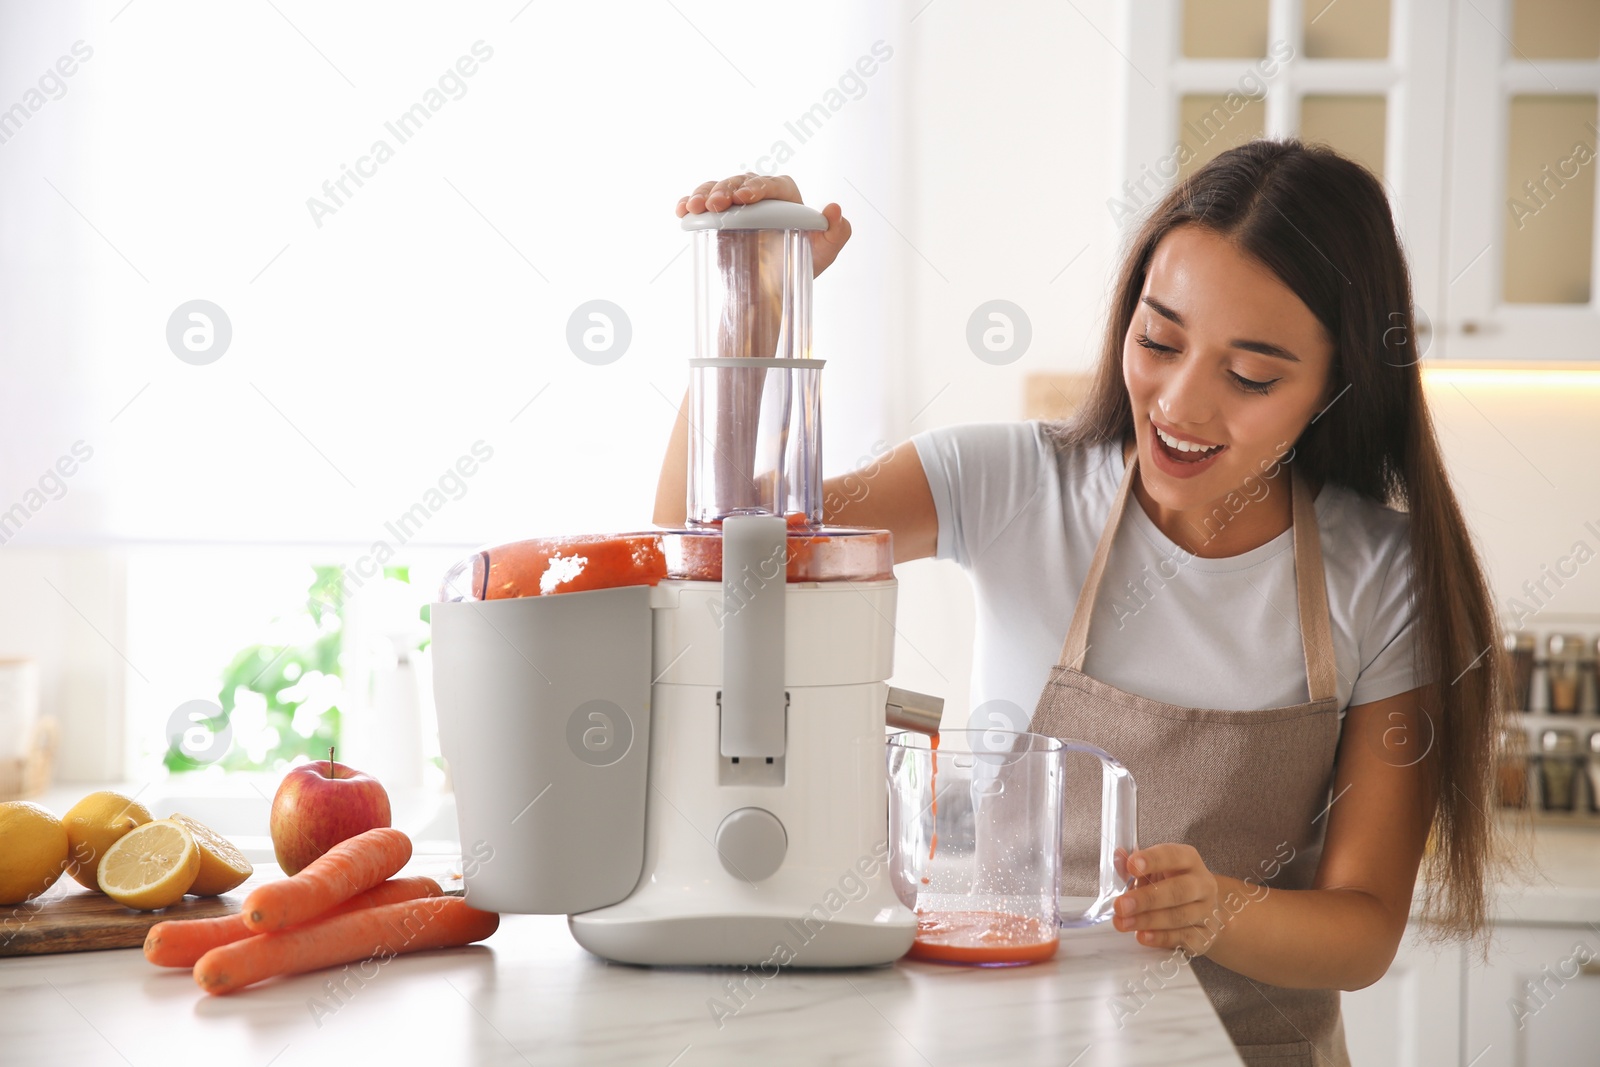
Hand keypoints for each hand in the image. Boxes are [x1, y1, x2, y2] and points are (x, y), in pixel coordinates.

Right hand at [675, 172, 851, 276]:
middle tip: (717, 204)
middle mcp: (760, 194)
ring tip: (696, 207)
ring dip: (705, 193)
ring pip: (719, 187)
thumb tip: (835, 208)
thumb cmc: (800, 267)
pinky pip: (703, 201)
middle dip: (727, 189)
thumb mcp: (824, 254)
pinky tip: (682, 209)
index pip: (773, 185)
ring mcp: (736, 203)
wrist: (770, 289)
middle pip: (742, 181)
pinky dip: (691, 201)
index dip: (759, 188)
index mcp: (787, 197)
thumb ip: (837, 232)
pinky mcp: (718, 214)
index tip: (745, 198)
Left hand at [1111, 844, 1223, 955]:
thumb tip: (1118, 856)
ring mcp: (1207, 911)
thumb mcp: (1154, 870)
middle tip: (1120, 905)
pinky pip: (1183, 937)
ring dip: (1147, 920)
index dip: (1152, 860)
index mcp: (1189, 860)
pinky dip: (1160, 938)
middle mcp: (1203, 884)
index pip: (1172, 856)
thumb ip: (1133, 864)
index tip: (1131, 866)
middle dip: (1146, 898)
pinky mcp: (1205, 935)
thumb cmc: (1171, 885)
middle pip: (1178, 890)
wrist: (1203, 912)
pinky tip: (1142, 936)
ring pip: (1179, 916)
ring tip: (1122, 923)